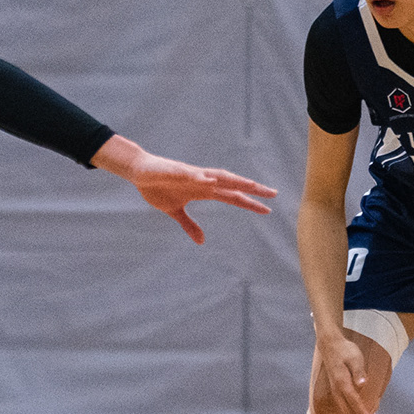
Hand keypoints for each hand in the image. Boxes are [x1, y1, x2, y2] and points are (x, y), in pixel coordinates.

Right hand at [92, 136, 277, 243]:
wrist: (139, 172)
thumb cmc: (158, 188)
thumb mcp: (175, 212)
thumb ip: (190, 225)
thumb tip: (202, 242)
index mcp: (205, 191)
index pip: (233, 197)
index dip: (250, 203)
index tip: (267, 209)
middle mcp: (203, 181)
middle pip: (233, 185)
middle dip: (253, 189)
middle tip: (273, 194)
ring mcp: (192, 175)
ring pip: (219, 176)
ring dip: (235, 180)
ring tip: (252, 184)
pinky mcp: (177, 171)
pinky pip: (192, 174)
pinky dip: (203, 177)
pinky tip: (213, 180)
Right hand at [312, 333, 379, 413]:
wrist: (329, 345)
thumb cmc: (345, 350)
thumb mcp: (355, 357)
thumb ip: (358, 371)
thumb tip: (363, 383)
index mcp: (342, 383)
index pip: (355, 402)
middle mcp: (338, 391)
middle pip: (350, 413)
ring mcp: (336, 392)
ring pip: (347, 413)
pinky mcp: (337, 392)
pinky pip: (346, 409)